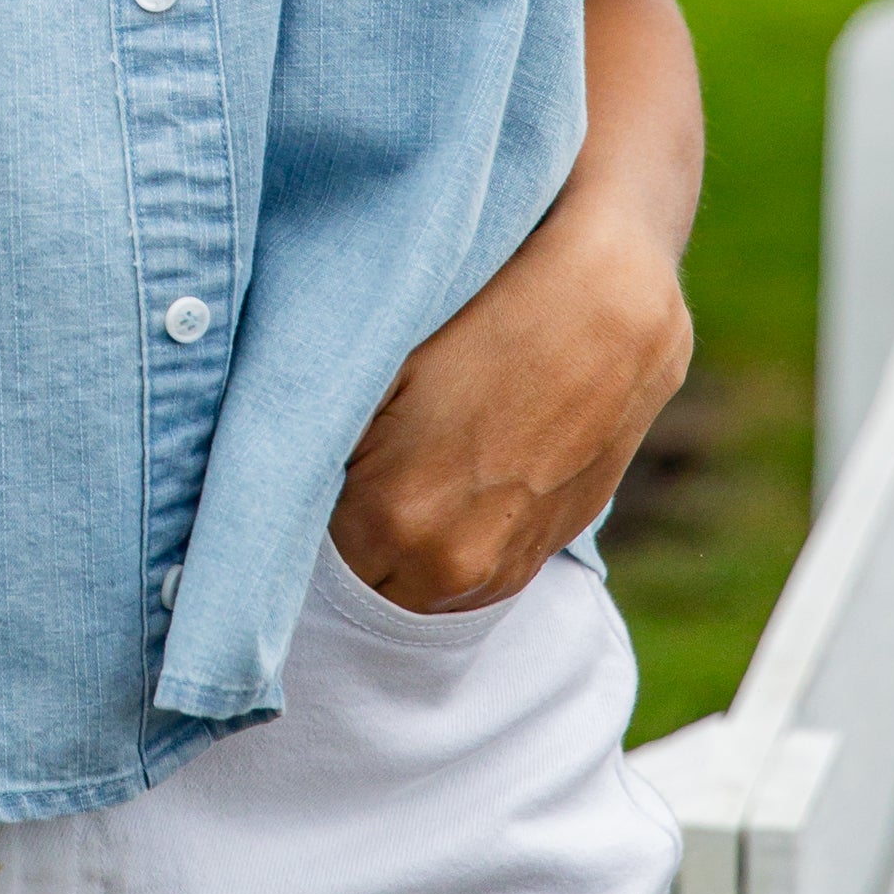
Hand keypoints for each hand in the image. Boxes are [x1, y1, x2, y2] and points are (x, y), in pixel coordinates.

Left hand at [329, 192, 691, 614]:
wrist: (611, 309)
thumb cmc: (486, 318)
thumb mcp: (380, 368)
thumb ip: (326, 433)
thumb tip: (282, 470)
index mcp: (389, 516)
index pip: (307, 550)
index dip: (304, 506)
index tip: (304, 471)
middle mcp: (447, 561)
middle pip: (365, 576)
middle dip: (352, 533)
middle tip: (353, 470)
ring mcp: (505, 564)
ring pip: (423, 585)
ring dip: (406, 548)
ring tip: (411, 472)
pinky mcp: (548, 551)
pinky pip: (477, 577)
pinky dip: (456, 544)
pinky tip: (456, 483)